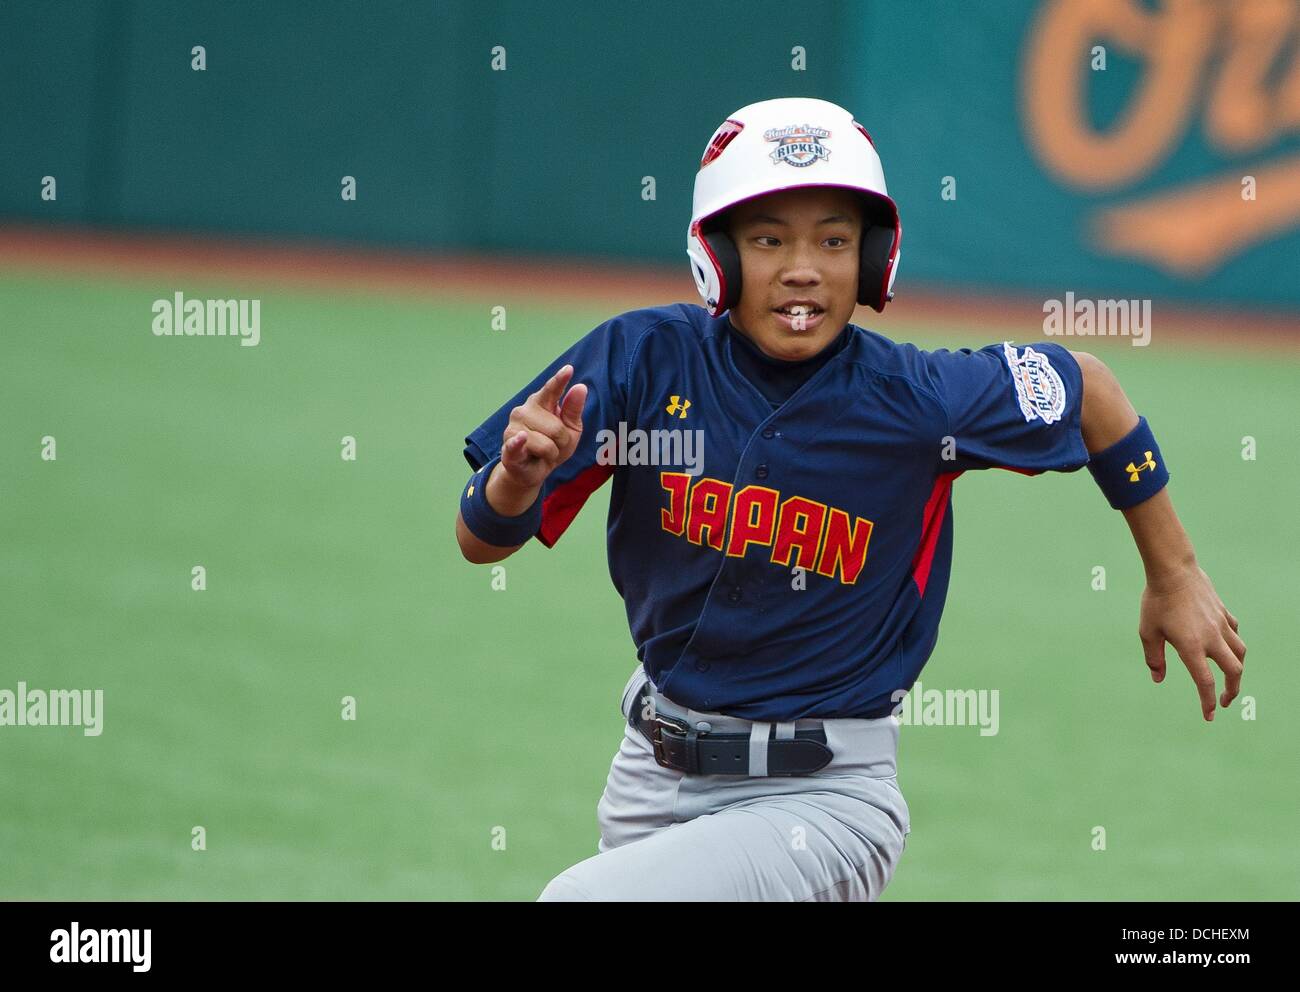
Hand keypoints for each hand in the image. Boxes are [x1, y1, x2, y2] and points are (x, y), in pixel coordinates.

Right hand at [499, 364, 587, 492]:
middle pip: (556, 428)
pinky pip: (517, 443)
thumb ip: (573, 409)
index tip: (569, 369)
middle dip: (561, 442)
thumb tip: (581, 386)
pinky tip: (521, 438)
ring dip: (551, 453)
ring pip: (546, 443)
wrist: (534, 471)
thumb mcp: (571, 428)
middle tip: (554, 445)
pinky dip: (519, 442)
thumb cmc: (553, 445)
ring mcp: (514, 428)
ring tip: (543, 453)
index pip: (551, 390)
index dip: (560, 380)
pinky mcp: (508, 447)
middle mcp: (524, 411)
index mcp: (541, 403)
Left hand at [1138, 565, 1245, 720]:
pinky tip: (1224, 645)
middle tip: (1224, 700)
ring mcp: (1220, 624)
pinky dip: (1233, 643)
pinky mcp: (1223, 612)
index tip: (1210, 715)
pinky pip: (1234, 632)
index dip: (1208, 702)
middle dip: (1232, 690)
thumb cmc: (1156, 601)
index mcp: (1192, 646)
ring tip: (1229, 677)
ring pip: (1240, 652)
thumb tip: (1158, 679)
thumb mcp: (1147, 632)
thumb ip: (1154, 658)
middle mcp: (1211, 638)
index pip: (1204, 681)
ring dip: (1237, 668)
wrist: (1173, 570)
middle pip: (1234, 671)